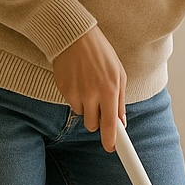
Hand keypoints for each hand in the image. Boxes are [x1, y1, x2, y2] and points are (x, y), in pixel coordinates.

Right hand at [52, 25, 126, 151]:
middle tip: (99, 107)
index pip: (111, 123)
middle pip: (93, 125)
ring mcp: (76, 93)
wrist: (73, 36)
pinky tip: (79, 82)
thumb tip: (121, 123)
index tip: (112, 149)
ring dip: (86, 109)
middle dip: (97, 121)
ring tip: (88, 87)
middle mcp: (93, 94)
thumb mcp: (118, 73)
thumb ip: (120, 100)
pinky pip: (72, 105)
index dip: (111, 140)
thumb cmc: (100, 53)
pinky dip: (76, 99)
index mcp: (110, 89)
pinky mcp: (64, 90)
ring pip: (82, 116)